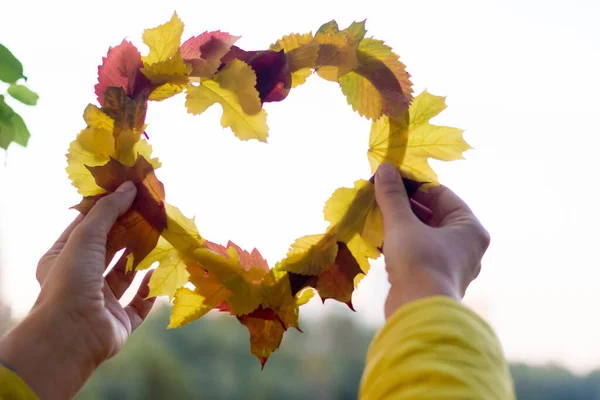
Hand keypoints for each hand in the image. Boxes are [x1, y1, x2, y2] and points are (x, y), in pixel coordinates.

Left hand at [0, 182, 155, 398]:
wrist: (73, 335)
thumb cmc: (71, 281)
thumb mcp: (85, 236)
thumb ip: (108, 210)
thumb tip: (130, 186)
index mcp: (62, 260)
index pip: (87, 228)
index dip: (108, 211)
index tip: (131, 194)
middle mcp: (81, 280)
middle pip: (110, 251)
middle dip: (130, 233)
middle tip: (152, 214)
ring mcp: (101, 302)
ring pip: (126, 275)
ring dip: (143, 258)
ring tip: (162, 237)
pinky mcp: (120, 321)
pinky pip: (140, 301)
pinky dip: (151, 286)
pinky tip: (163, 270)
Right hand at [374, 163, 489, 317]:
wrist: (418, 312)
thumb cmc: (419, 262)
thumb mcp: (402, 223)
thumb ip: (393, 195)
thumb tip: (385, 167)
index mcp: (470, 228)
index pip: (441, 194)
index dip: (413, 183)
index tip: (389, 178)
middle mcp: (467, 246)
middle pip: (433, 214)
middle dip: (404, 204)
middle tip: (379, 195)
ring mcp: (452, 265)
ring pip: (424, 234)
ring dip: (401, 224)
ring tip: (376, 214)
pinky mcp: (435, 279)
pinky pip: (419, 252)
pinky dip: (402, 243)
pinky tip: (380, 238)